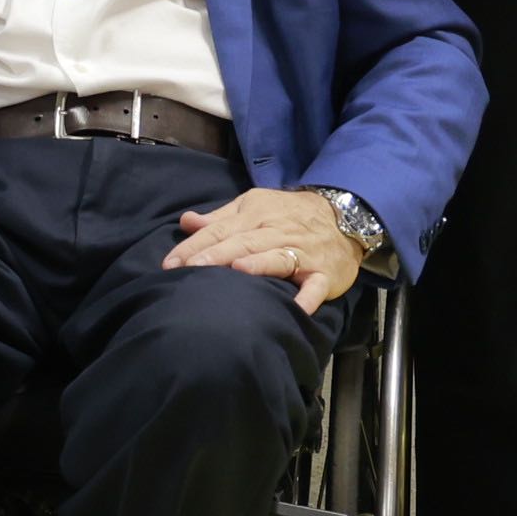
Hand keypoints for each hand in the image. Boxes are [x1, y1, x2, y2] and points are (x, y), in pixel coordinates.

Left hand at [165, 187, 364, 314]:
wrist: (347, 215)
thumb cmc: (290, 214)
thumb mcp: (254, 206)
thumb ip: (219, 217)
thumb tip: (185, 222)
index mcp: (256, 214)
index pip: (220, 229)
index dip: (194, 246)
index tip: (170, 264)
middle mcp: (277, 231)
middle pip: (243, 242)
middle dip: (216, 255)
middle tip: (190, 269)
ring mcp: (303, 252)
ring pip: (278, 257)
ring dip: (259, 264)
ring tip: (236, 272)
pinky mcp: (324, 273)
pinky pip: (316, 286)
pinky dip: (308, 297)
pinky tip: (296, 309)